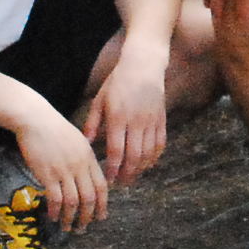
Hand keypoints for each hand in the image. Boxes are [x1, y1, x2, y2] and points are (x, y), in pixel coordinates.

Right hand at [13, 105, 110, 232]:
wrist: (36, 119)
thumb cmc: (55, 128)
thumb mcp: (78, 140)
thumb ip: (84, 158)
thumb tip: (88, 175)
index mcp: (89, 157)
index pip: (101, 186)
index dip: (102, 204)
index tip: (100, 216)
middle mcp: (79, 166)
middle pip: (90, 197)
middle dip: (88, 216)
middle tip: (83, 227)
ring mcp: (64, 170)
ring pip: (73, 201)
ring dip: (71, 217)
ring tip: (67, 227)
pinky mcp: (47, 173)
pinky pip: (55, 198)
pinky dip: (55, 210)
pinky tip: (53, 216)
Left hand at [83, 55, 169, 186]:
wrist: (143, 65)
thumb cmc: (117, 82)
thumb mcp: (99, 100)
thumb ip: (92, 123)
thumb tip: (86, 143)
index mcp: (117, 117)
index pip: (117, 150)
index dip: (113, 168)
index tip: (109, 179)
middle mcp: (136, 121)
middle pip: (134, 156)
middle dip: (127, 173)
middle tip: (121, 183)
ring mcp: (151, 121)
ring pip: (148, 153)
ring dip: (141, 168)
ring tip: (133, 176)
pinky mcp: (161, 119)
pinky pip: (160, 144)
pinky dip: (155, 157)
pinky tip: (147, 164)